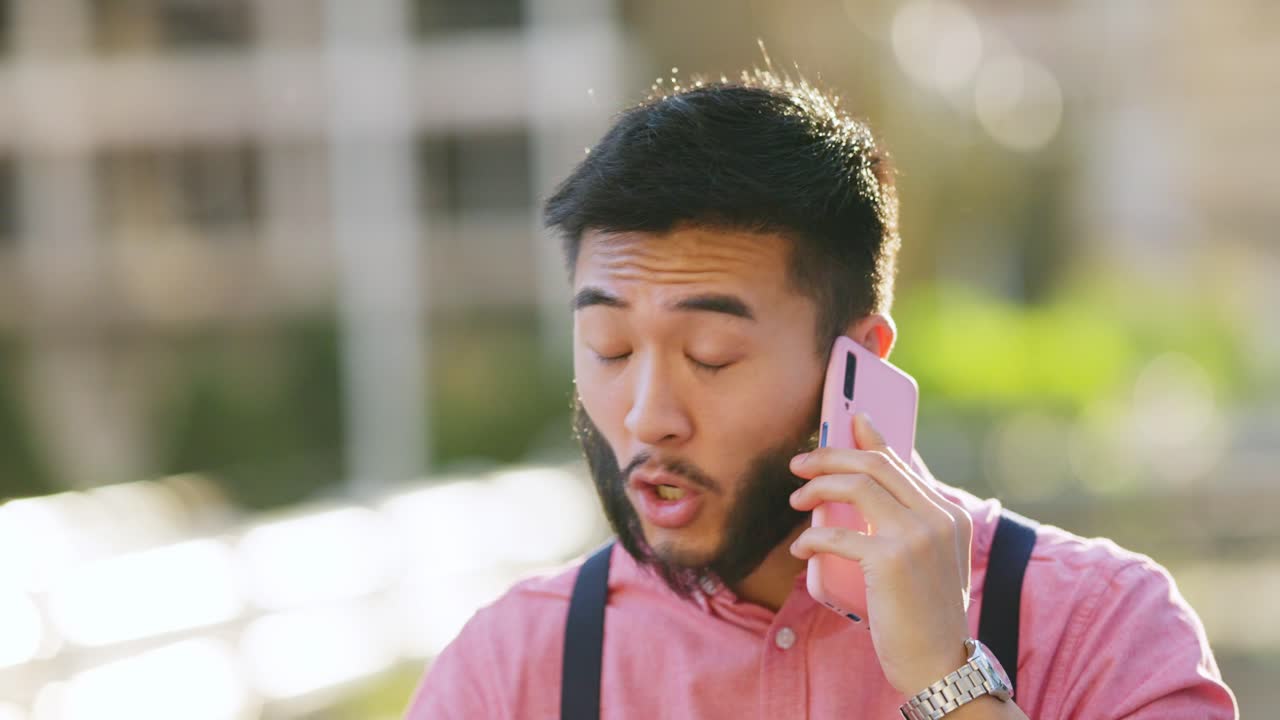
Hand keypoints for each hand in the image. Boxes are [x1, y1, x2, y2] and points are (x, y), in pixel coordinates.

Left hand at [788, 413, 974, 696]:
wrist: (939, 664)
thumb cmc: (923, 614)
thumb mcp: (928, 561)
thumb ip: (909, 524)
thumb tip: (867, 489)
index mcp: (949, 515)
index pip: (902, 462)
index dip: (870, 438)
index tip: (847, 420)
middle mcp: (938, 518)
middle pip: (875, 464)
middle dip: (830, 456)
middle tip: (799, 465)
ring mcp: (917, 536)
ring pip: (856, 485)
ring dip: (817, 487)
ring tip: (796, 502)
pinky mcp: (891, 560)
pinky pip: (837, 533)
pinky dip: (812, 538)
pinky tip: (800, 550)